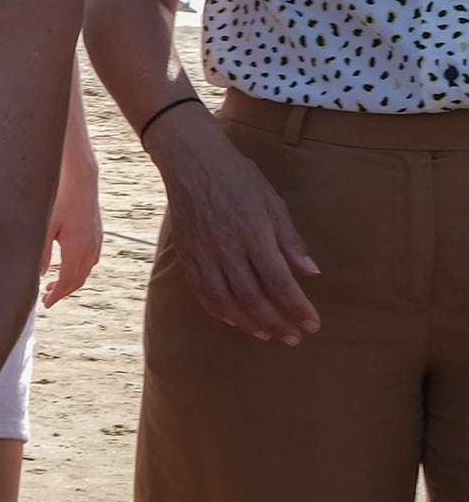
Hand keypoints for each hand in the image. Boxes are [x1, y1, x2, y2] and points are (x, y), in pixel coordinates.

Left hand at [44, 150, 103, 307]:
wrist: (80, 178)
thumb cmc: (59, 199)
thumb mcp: (44, 227)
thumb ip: (41, 253)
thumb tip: (38, 274)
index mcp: (77, 248)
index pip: (68, 281)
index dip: (57, 295)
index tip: (46, 304)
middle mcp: (91, 247)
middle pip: (79, 279)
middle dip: (64, 291)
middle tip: (47, 297)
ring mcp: (97, 240)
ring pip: (86, 270)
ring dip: (72, 280)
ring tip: (53, 284)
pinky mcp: (98, 233)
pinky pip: (91, 259)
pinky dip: (79, 269)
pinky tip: (67, 266)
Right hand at [145, 112, 321, 344]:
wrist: (192, 164)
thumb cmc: (238, 178)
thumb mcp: (272, 201)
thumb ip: (290, 240)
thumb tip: (310, 272)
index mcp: (253, 234)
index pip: (278, 281)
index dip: (296, 306)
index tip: (312, 324)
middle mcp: (226, 249)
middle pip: (253, 297)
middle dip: (276, 321)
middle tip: (294, 337)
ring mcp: (203, 255)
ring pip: (226, 301)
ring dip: (249, 322)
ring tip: (267, 335)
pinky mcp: (187, 256)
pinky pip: (202, 292)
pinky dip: (219, 311)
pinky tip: (234, 320)